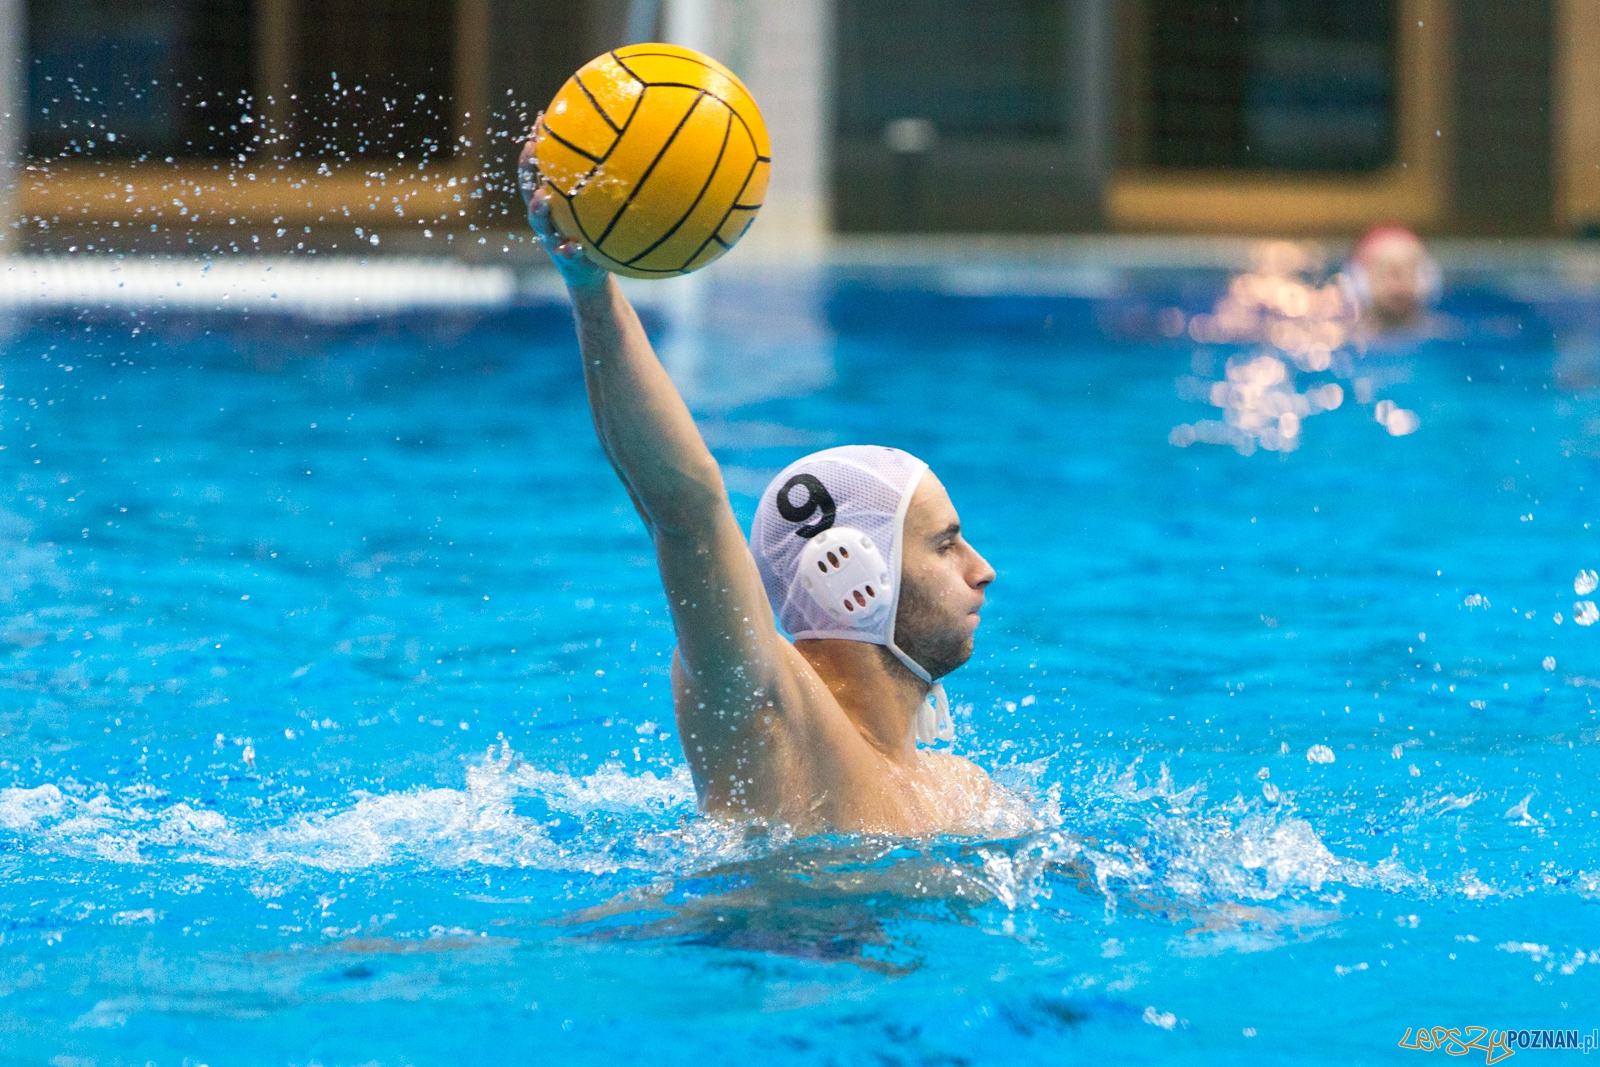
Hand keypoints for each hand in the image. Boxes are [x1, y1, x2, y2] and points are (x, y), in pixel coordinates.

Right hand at [519, 119, 608, 293]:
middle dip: (527, 170)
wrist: (592, 274)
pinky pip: (567, 255)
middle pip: (528, 190)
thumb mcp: (594, 207)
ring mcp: (552, 239)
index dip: (537, 145)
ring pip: (540, 223)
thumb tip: (623, 141)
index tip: (539, 121)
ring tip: (541, 198)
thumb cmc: (596, 232)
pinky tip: (576, 246)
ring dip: (539, 210)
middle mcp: (546, 218)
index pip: (538, 170)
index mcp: (551, 202)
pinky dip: (570, 250)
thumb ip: (597, 182)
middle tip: (530, 148)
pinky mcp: (567, 261)